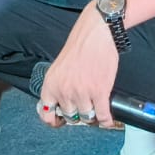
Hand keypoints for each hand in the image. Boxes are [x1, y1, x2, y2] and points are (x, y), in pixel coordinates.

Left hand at [37, 5, 119, 129]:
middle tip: (85, 107)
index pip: (46, 115)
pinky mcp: (99, 92)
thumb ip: (58, 87)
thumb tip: (64, 108)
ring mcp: (81, 93)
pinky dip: (106, 120)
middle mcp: (63, 91)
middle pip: (71, 118)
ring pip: (87, 117)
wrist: (95, 34)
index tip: (61, 121)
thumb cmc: (79, 48)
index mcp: (51, 85)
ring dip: (93, 115)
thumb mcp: (59, 68)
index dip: (54, 121)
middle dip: (78, 115)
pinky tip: (107, 118)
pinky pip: (102, 116)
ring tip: (96, 107)